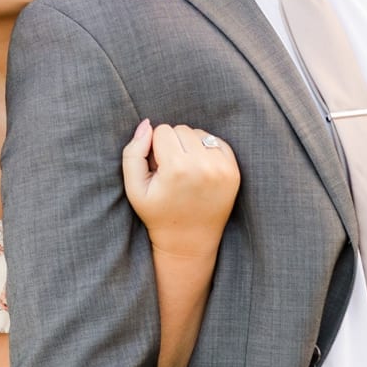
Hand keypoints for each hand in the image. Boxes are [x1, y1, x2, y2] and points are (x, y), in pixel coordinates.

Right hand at [121, 119, 239, 257]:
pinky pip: (216, 142)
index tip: (157, 169)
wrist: (189, 242)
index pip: (162, 130)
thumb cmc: (157, 213)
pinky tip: (199, 171)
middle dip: (173, 145)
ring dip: (190, 146)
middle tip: (170, 171)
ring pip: (199, 133)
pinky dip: (206, 151)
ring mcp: (222, 169)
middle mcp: (203, 166)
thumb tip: (146, 124)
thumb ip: (133, 153)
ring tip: (185, 172)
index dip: (154, 148)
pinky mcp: (234, 171)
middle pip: (181, 129)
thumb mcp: (133, 188)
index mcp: (177, 169)